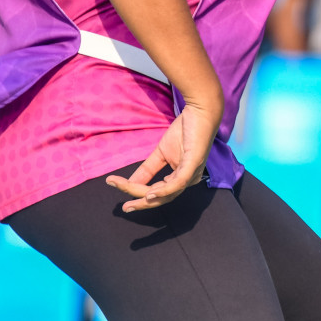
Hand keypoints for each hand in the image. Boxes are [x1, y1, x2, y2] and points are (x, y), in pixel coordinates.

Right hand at [106, 97, 222, 212]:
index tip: (120, 195)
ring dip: (145, 195)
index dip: (139, 194)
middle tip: (124, 208)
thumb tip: (130, 182)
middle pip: (163, 198)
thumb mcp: (161, 153)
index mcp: (182, 178)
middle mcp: (189, 179)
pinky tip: (149, 194)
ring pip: (167, 192)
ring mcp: (193, 172)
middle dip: (142, 203)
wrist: (199, 112)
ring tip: (129, 199)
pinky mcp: (193, 163)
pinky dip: (164, 190)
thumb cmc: (184, 132)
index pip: (159, 192)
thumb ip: (147, 169)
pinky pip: (178, 182)